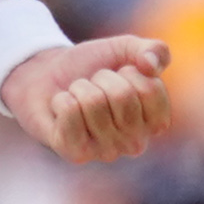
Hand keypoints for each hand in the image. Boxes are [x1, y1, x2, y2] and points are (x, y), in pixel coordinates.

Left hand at [0, 33, 174, 163]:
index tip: (119, 76)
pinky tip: (62, 110)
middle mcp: (135, 143)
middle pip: (123, 96)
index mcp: (155, 122)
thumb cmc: (92, 67)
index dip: (130, 71)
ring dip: (79, 88)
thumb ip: (153, 50)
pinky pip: (69, 112)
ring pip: (93, 103)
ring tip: (77, 97)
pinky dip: (61, 100)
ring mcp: (106, 152)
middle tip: (94, 86)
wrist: (47, 75)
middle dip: (102, 78)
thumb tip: (151, 65)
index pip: (151, 90)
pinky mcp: (76, 154)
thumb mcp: (126, 49)